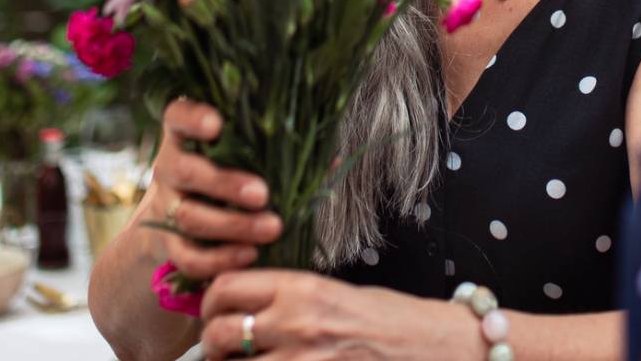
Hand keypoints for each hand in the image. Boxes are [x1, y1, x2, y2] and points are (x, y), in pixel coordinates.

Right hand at [149, 98, 285, 280]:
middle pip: (185, 171)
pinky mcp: (168, 244)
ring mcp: (166, 207)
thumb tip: (333, 159)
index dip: (193, 117)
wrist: (190, 220)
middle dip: (224, 183)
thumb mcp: (250, 156)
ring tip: (272, 228)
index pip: (178, 116)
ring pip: (188, 217)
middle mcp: (169, 167)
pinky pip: (187, 256)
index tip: (217, 124)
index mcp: (186, 136)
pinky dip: (218, 259)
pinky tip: (250, 255)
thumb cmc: (233, 174)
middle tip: (262, 194)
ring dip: (232, 225)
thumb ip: (282, 151)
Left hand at [198, 270, 480, 360]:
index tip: (214, 312)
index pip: (227, 288)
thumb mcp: (333, 292)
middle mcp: (296, 322)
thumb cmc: (387, 318)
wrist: (430, 346)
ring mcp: (303, 360)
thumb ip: (287, 297)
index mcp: (301, 287)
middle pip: (222, 333)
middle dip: (214, 344)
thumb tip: (243, 305)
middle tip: (221, 349)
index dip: (210, 303)